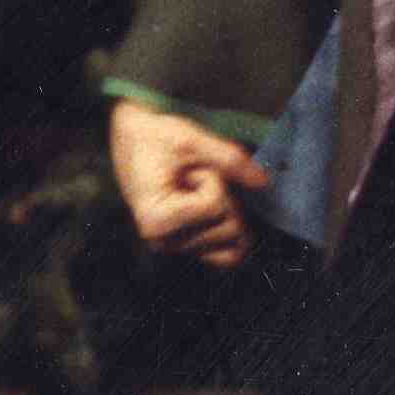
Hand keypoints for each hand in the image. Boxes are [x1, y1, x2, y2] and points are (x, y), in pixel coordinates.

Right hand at [110, 99, 273, 270]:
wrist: (130, 140)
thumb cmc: (154, 137)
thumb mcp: (191, 139)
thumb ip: (229, 159)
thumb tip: (263, 182)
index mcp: (156, 219)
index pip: (214, 206)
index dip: (212, 179)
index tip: (187, 169)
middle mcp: (164, 242)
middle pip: (229, 227)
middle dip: (221, 196)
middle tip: (192, 179)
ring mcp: (176, 248)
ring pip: (234, 240)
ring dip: (223, 209)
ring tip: (194, 190)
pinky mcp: (187, 249)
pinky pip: (228, 257)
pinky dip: (233, 235)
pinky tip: (217, 211)